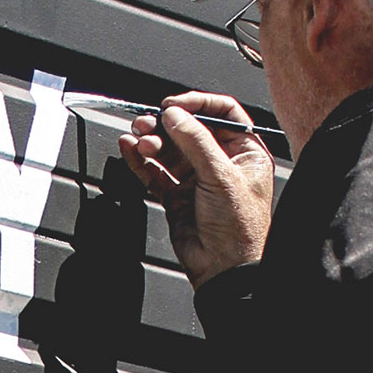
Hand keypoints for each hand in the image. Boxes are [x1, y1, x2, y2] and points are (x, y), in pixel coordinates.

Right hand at [118, 91, 273, 289]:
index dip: (197, 104)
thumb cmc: (240, 228)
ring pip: (168, 150)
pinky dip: (140, 161)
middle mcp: (221, 163)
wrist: (224, 268)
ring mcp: (197, 180)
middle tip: (148, 122)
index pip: (221, 113)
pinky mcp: (176, 197)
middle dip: (166, 125)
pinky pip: (154, 172)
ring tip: (138, 138)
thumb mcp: (221, 176)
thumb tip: (174, 115)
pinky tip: (129, 149)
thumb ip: (195, 142)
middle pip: (189, 130)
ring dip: (151, 142)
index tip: (174, 104)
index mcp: (244, 152)